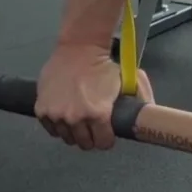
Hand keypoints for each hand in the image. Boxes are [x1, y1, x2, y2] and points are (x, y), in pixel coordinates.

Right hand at [35, 43, 154, 150]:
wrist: (79, 48)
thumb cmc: (103, 64)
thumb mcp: (128, 81)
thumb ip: (140, 99)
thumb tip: (149, 119)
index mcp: (97, 114)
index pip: (102, 144)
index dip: (107, 139)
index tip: (106, 133)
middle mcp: (75, 118)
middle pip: (84, 143)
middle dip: (90, 137)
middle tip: (92, 126)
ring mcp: (57, 114)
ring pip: (66, 137)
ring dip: (73, 131)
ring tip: (78, 119)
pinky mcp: (42, 109)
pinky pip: (50, 128)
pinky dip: (57, 125)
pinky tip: (64, 115)